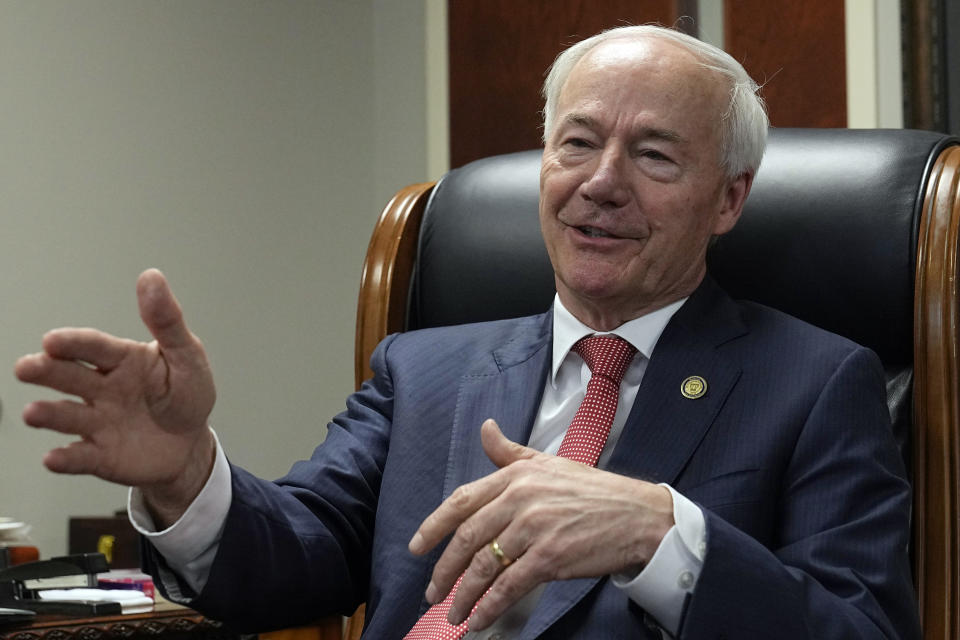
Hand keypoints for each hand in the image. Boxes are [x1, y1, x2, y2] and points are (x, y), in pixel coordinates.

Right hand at [15, 269, 216, 526]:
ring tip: (33, 413)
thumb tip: (151, 277)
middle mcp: (102, 388)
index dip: (74, 343)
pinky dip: (65, 458)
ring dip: (49, 414)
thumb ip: (167, 321)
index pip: (95, 347)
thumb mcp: (187, 356)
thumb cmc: (187, 394)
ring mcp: (98, 422)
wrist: (190, 445)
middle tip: (26, 367)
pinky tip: (53, 457)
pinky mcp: (100, 455)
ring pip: (67, 416)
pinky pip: (79, 457)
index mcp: (122, 360)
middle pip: (70, 377)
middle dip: (46, 371)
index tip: (52, 340)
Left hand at [408, 419, 674, 629]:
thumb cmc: (593, 490)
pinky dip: (490, 606)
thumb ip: (510, 453)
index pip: (462, 501)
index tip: (417, 548)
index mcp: (516, 475)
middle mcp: (520, 498)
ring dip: (463, 595)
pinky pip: (509, 586)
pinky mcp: (550, 557)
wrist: (638, 515)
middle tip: (432, 592)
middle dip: (444, 570)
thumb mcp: (548, 462)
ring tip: (453, 614)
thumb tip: (486, 429)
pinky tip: (479, 619)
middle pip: (467, 538)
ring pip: (484, 566)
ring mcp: (534, 529)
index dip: (434, 526)